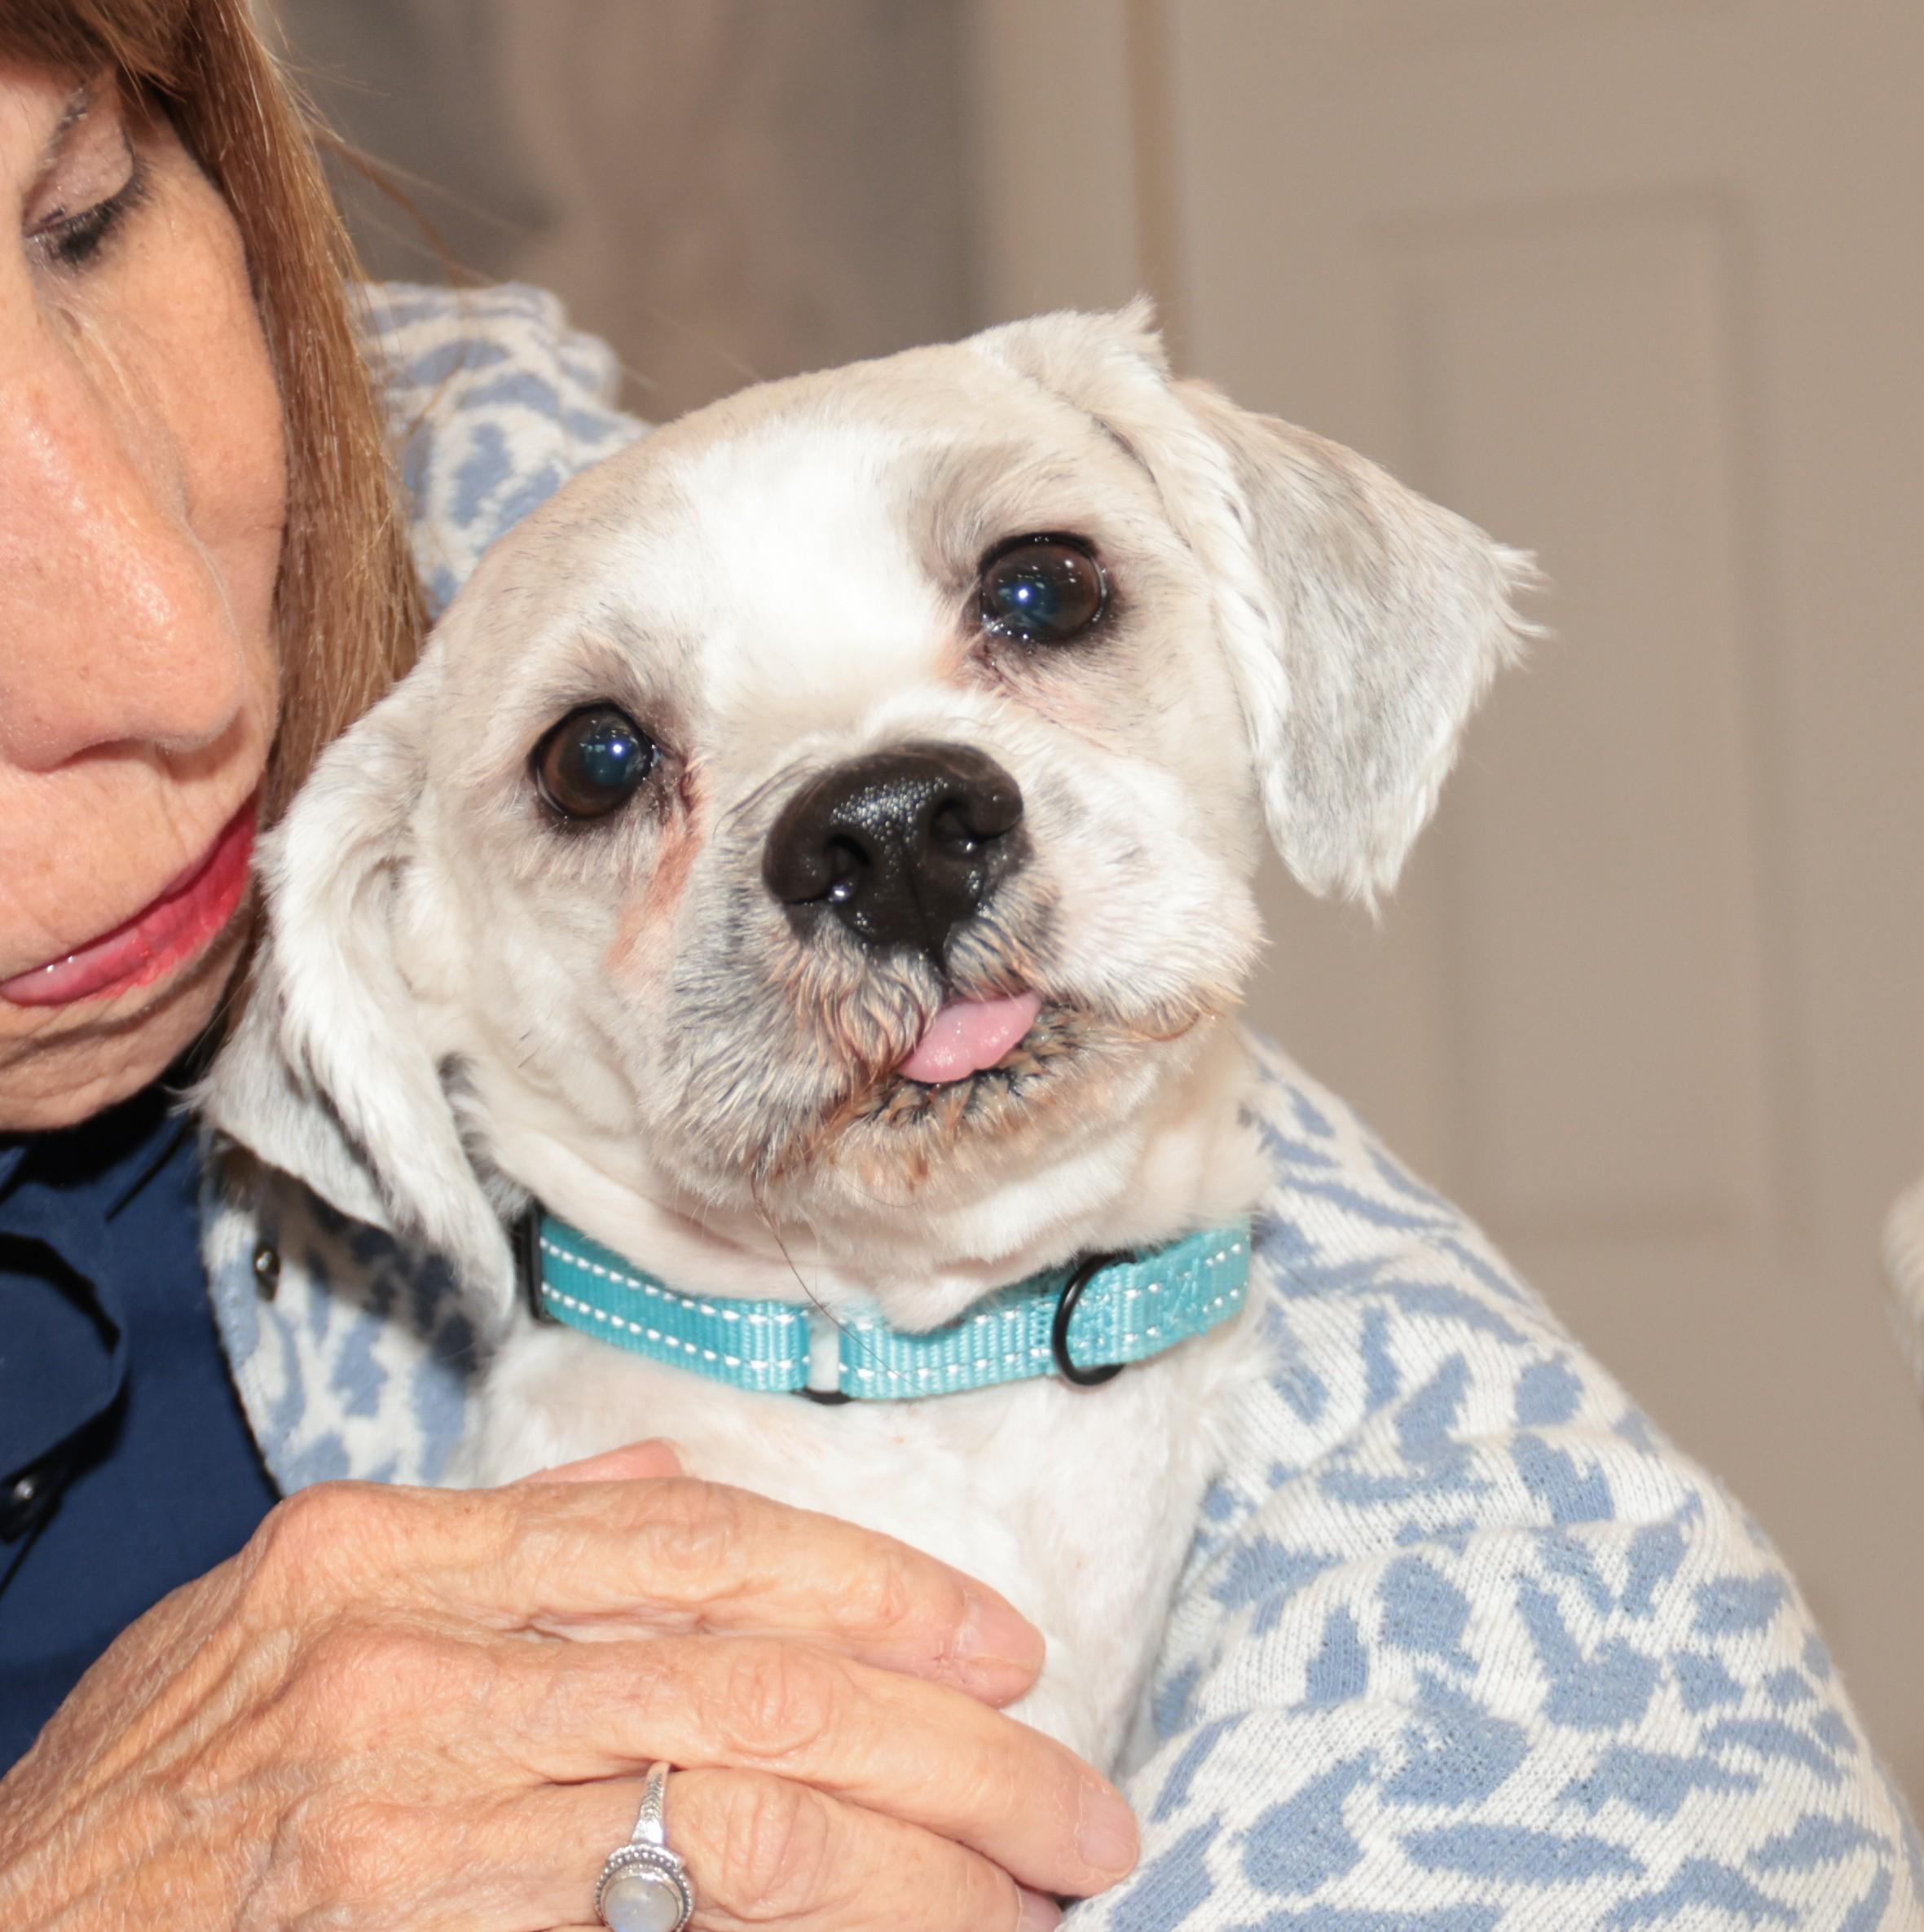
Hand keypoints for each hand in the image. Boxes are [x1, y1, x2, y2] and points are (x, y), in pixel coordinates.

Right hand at [0, 1447, 1134, 1930]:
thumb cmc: (144, 1805)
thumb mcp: (274, 1616)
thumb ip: (484, 1541)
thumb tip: (653, 1476)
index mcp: (380, 1556)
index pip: (694, 1548)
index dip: (871, 1588)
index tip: (998, 1645)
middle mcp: (397, 1669)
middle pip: (748, 1687)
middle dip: (943, 1749)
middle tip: (1075, 1801)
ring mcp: (391, 1818)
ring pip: (725, 1822)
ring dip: (906, 1866)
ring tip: (1027, 1895)